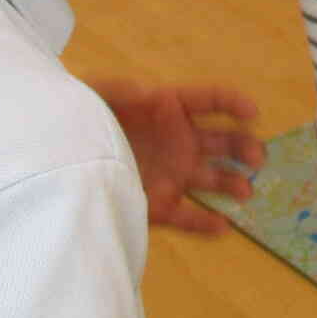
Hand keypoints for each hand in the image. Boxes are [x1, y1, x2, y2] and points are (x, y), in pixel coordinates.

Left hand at [89, 80, 264, 235]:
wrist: (59, 157)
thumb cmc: (82, 115)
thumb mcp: (98, 94)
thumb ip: (123, 91)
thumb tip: (148, 94)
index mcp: (168, 107)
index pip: (210, 100)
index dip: (233, 103)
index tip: (253, 114)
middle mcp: (178, 140)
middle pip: (221, 141)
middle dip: (243, 147)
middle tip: (257, 158)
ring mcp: (170, 173)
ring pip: (211, 178)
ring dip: (231, 183)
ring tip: (245, 192)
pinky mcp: (157, 204)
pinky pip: (186, 216)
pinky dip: (204, 223)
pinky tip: (223, 226)